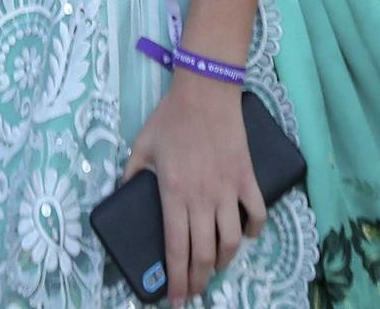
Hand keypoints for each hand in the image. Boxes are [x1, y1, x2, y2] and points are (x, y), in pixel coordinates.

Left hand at [123, 73, 263, 302]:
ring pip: (231, 241)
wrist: (206, 91)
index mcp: (173, 195)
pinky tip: (246, 236)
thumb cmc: (171, 118)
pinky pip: (256, 213)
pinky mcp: (247, 178)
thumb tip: (123, 195)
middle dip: (198, 280)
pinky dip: (253, 230)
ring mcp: (228, 190)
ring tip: (215, 267)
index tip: (176, 300)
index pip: (176, 250)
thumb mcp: (141, 147)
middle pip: (203, 254)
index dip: (176, 281)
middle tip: (193, 291)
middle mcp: (202, 199)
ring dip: (223, 261)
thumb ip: (131, 175)